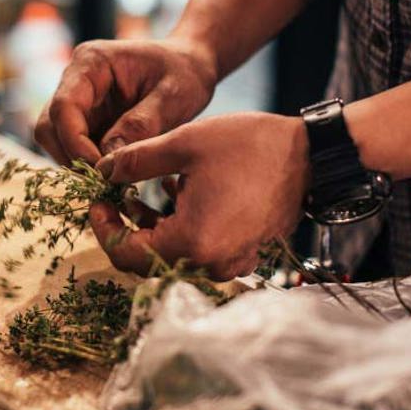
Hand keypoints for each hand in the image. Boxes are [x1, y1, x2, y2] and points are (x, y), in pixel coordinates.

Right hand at [34, 37, 217, 164]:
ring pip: (55, 141)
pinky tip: (115, 174)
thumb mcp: (173, 96)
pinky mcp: (86, 121)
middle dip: (72, 157)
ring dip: (77, 164)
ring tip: (113, 179)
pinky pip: (72, 148)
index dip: (75, 142)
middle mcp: (75, 80)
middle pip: (50, 126)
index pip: (64, 107)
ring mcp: (78, 102)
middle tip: (106, 181)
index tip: (100, 170)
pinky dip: (87, 166)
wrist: (190, 67)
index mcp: (92, 62)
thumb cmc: (184, 73)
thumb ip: (141, 124)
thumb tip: (108, 160)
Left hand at [89, 112, 309, 280]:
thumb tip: (101, 171)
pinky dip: (181, 228)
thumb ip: (135, 161)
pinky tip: (178, 192)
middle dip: (127, 226)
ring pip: (173, 255)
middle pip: (148, 259)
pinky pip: (199, 250)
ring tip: (144, 188)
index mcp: (191, 242)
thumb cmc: (250, 147)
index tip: (98, 198)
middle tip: (115, 194)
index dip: (103, 226)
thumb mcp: (183, 145)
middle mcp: (210, 264)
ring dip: (153, 226)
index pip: (126, 253)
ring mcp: (231, 262)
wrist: (312, 156)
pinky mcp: (244, 253)